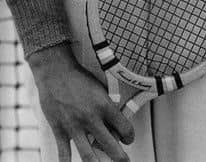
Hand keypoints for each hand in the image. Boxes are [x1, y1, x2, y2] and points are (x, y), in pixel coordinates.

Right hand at [29, 44, 133, 161]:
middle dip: (120, 157)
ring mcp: (74, 126)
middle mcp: (91, 118)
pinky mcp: (59, 130)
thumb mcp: (100, 88)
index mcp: (104, 105)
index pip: (124, 127)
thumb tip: (113, 122)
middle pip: (110, 145)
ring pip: (88, 155)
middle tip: (124, 161)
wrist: (56, 72)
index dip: (129, 136)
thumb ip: (106, 105)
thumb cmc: (79, 77)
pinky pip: (64, 154)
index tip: (128, 139)